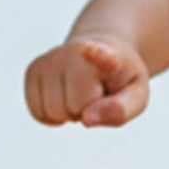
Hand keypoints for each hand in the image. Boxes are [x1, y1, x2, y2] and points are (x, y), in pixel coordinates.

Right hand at [24, 35, 151, 127]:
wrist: (98, 52)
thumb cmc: (120, 79)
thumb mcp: (136, 96)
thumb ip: (120, 110)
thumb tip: (87, 119)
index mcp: (106, 54)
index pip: (98, 55)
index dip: (95, 54)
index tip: (90, 50)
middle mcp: (72, 52)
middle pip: (73, 107)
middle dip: (86, 112)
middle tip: (96, 95)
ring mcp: (49, 60)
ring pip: (52, 113)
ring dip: (68, 113)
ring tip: (81, 93)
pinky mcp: (32, 71)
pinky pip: (38, 113)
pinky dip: (52, 116)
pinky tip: (64, 98)